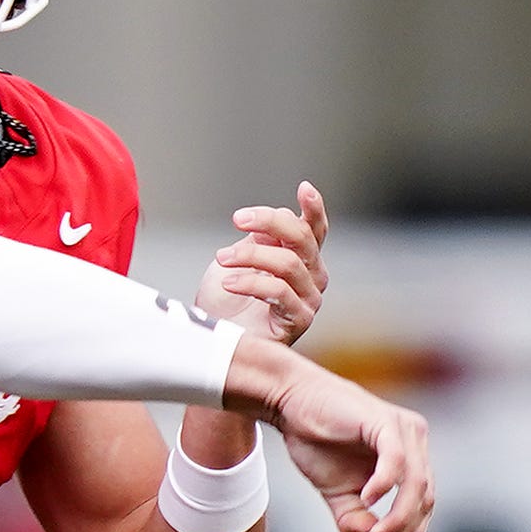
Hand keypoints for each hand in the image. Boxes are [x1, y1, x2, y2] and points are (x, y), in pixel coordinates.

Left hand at [194, 182, 328, 347]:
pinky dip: (250, 283)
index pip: (314, 229)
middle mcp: (312, 277)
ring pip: (288, 263)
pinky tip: (228, 282)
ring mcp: (309, 299)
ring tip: (222, 257)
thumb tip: (269, 222)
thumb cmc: (226, 303)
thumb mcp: (238, 260)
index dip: (313, 208)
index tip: (304, 188)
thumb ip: (258, 239)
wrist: (216, 343)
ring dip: (251, 255)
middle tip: (237, 218)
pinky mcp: (299, 320)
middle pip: (302, 238)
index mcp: (301, 258)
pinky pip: (279, 292)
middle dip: (269, 221)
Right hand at [224, 342, 432, 531]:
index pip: (424, 501)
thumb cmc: (315, 442)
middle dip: (404, 528)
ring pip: (416, 483)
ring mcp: (402, 430)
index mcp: (409, 456)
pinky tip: (367, 499)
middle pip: (424, 496)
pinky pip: (396, 460)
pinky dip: (384, 485)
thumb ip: (354, 517)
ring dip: (397, 516)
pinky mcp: (384, 422)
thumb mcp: (336, 492)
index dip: (413, 531)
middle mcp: (414, 441)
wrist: (289, 403)